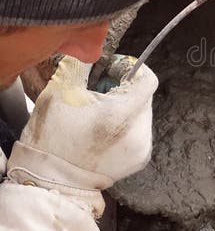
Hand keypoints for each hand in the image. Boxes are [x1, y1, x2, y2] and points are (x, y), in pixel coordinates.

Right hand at [7, 55, 157, 211]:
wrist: (52, 181)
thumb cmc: (52, 137)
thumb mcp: (60, 91)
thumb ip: (82, 64)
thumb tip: (94, 49)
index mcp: (121, 115)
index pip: (147, 80)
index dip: (130, 69)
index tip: (111, 70)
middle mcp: (139, 133)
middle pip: (144, 95)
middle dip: (124, 88)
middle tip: (98, 92)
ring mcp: (142, 148)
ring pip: (143, 112)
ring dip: (125, 107)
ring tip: (99, 115)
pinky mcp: (140, 159)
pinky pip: (140, 131)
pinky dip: (126, 126)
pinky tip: (103, 132)